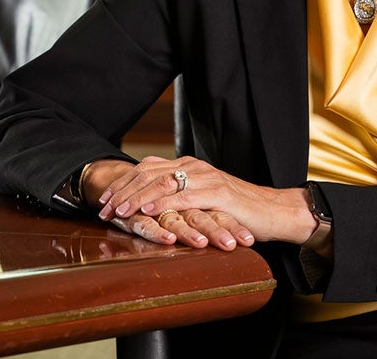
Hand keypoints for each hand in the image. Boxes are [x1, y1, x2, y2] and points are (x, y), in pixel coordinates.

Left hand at [95, 156, 316, 245]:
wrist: (273, 211)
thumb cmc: (236, 210)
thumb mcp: (201, 200)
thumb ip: (180, 197)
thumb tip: (150, 206)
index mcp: (187, 166)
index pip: (146, 168)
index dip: (123, 183)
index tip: (104, 200)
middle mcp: (193, 167)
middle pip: (147, 173)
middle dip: (122, 191)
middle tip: (103, 209)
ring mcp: (205, 177)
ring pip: (161, 182)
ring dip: (135, 197)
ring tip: (118, 210)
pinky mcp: (217, 193)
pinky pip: (183, 196)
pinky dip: (161, 202)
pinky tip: (146, 210)